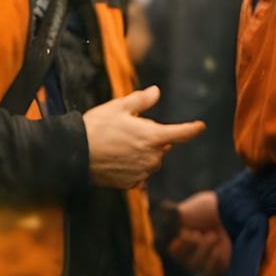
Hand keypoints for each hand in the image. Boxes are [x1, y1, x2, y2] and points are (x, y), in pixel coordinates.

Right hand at [83, 87, 204, 189]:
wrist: (75, 153)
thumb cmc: (96, 127)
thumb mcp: (118, 107)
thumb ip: (141, 100)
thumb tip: (156, 92)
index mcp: (153, 136)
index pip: (181, 133)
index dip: (192, 129)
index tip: (200, 126)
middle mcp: (152, 157)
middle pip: (161, 146)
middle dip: (151, 139)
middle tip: (127, 131)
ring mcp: (142, 172)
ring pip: (151, 161)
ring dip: (142, 154)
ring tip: (118, 146)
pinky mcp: (131, 184)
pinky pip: (139, 174)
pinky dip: (132, 167)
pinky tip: (116, 160)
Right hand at [169, 190, 231, 275]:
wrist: (234, 211)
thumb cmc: (208, 209)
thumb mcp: (184, 211)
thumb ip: (168, 220)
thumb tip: (159, 221)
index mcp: (180, 237)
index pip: (171, 250)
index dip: (179, 244)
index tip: (186, 231)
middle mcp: (191, 250)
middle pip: (182, 260)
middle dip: (192, 246)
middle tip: (202, 233)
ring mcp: (205, 259)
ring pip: (195, 266)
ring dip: (203, 251)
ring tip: (214, 236)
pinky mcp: (220, 266)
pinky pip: (210, 273)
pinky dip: (213, 261)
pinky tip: (218, 250)